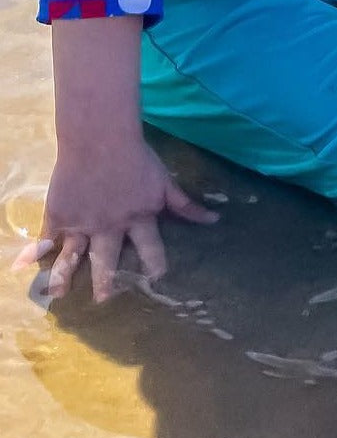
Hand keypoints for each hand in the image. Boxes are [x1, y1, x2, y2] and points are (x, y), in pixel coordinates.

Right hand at [13, 139, 217, 301]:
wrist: (100, 138)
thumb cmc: (137, 157)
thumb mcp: (164, 182)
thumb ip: (185, 205)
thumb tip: (215, 220)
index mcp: (139, 218)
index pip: (151, 249)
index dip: (155, 265)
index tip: (157, 280)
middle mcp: (110, 227)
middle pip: (108, 260)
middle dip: (107, 282)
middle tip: (105, 299)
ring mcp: (82, 224)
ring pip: (73, 258)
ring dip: (65, 277)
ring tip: (59, 296)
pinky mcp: (59, 217)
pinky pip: (45, 240)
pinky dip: (31, 254)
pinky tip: (19, 267)